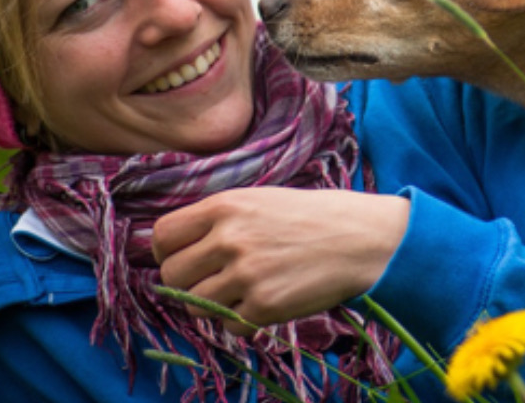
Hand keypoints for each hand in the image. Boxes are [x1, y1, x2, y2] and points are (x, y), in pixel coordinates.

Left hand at [152, 188, 408, 335]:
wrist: (362, 239)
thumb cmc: (311, 217)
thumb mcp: (259, 200)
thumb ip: (217, 219)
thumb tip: (174, 247)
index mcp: (224, 206)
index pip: (162, 235)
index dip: (166, 252)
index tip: (181, 258)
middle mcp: (229, 240)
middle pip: (172, 275)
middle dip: (185, 282)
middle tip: (210, 280)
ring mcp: (245, 275)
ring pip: (196, 304)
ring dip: (213, 303)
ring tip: (242, 289)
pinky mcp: (264, 306)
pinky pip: (228, 324)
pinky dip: (242, 318)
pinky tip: (266, 299)